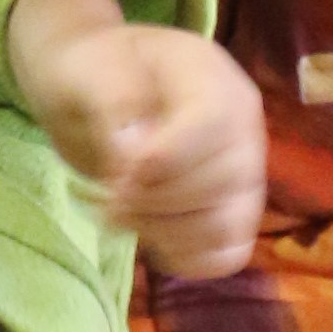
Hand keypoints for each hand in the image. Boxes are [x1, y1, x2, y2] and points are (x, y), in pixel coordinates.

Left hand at [14, 12, 266, 278]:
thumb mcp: (89, 73)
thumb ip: (112, 104)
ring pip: (229, 225)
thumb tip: (133, 155)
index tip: (120, 172)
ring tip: (124, 217)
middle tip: (111, 199)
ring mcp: (244, 173)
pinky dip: (186, 258)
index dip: (167, 159)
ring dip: (167, 233)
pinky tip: (149, 238)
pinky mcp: (232, 212)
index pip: (216, 123)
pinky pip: (229, 254)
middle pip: (224, 181)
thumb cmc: (94, 76)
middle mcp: (243, 125)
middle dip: (157, 200)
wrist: (96, 92)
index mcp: (213, 77)